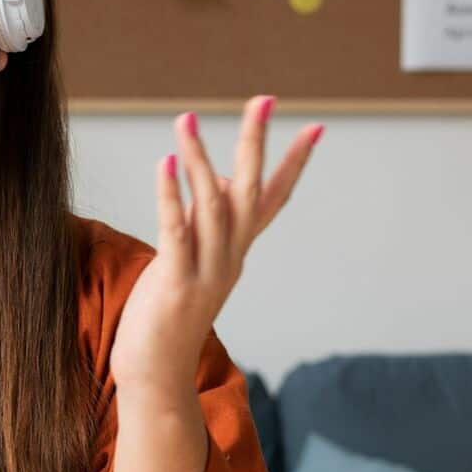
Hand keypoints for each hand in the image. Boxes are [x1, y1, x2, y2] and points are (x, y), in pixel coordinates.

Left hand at [108, 96, 324, 397]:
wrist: (155, 373)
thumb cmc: (167, 315)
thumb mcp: (192, 261)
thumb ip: (203, 222)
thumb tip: (210, 177)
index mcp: (236, 253)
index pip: (274, 201)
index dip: (293, 164)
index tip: (316, 127)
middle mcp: (229, 258)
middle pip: (251, 192)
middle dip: (257, 144)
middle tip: (263, 99)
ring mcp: (205, 271)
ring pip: (212, 205)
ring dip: (199, 159)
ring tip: (185, 119)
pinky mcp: (175, 281)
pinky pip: (177, 231)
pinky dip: (171, 195)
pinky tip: (165, 163)